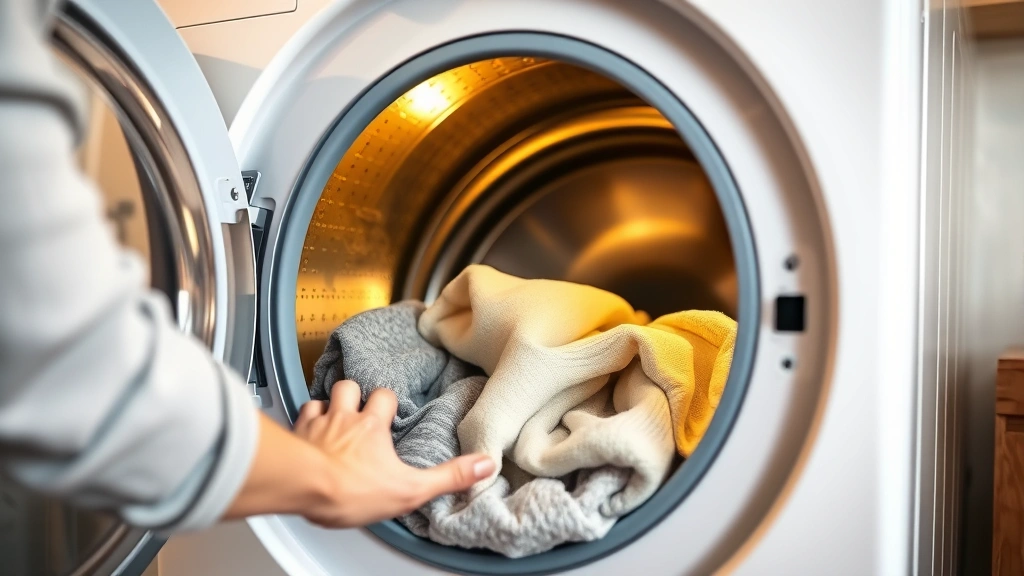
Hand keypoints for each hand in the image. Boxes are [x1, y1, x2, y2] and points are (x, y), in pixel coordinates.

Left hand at [223, 380, 493, 527]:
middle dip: (355, 394)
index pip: (384, 395)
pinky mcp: (296, 435)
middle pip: (350, 387)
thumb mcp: (411, 488)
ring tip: (333, 412)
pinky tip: (307, 427)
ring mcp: (318, 424)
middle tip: (359, 406)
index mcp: (372, 425)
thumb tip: (484, 464)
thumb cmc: (353, 489)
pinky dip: (304, 418)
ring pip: (323, 397)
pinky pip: (299, 415)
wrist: (307, 488)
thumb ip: (449, 476)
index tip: (389, 407)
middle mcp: (344, 417)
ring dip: (328, 403)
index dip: (386, 400)